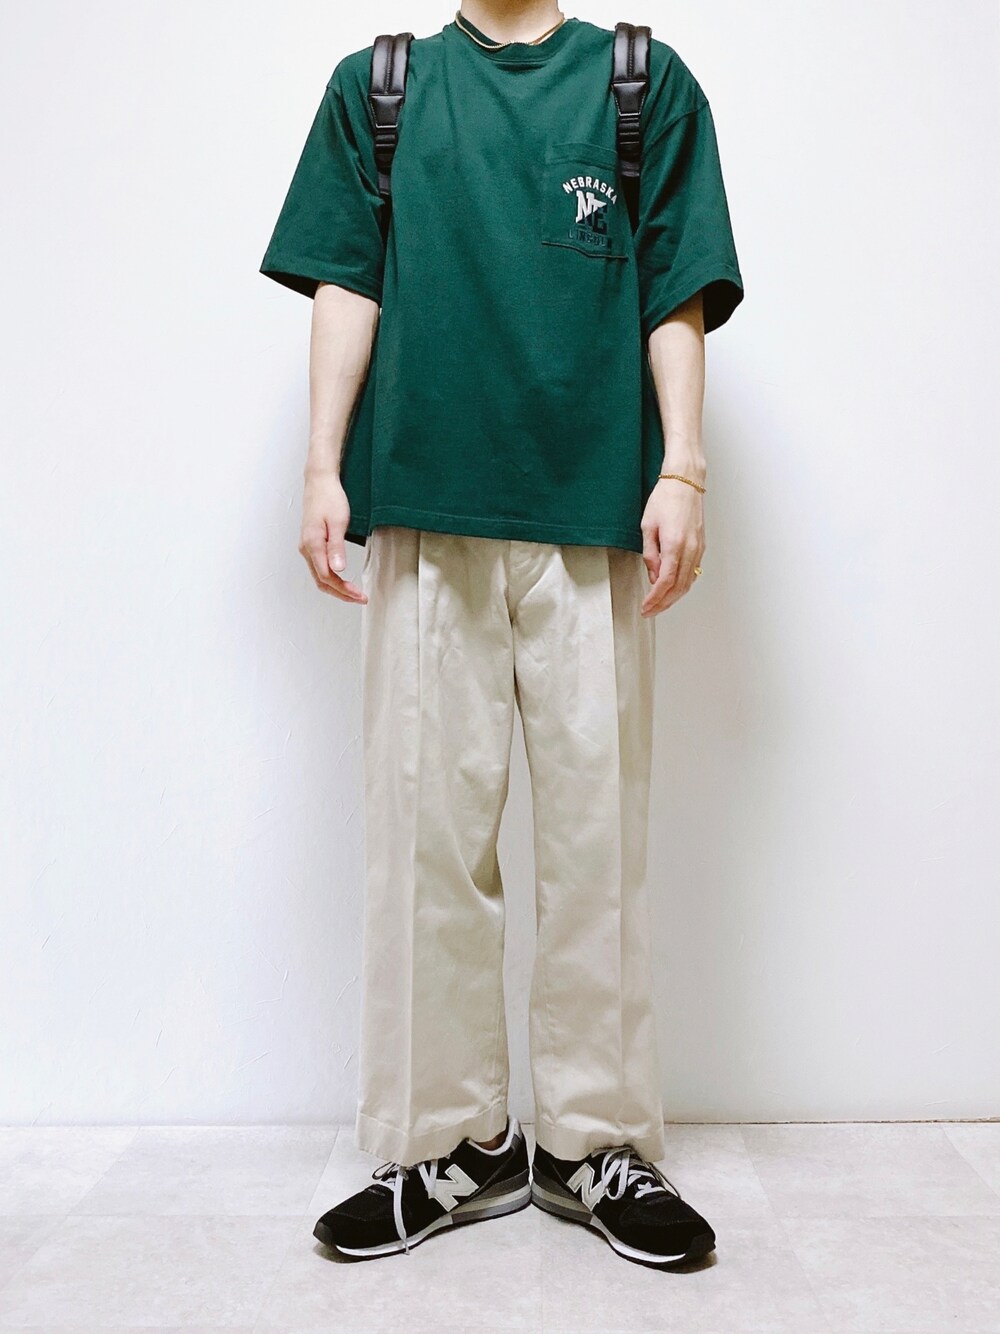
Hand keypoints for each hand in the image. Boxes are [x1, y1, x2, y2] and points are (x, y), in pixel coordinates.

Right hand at [298, 469, 367, 603]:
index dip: (344, 589)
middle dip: (341, 593)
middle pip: (322, 581)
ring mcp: (307, 547)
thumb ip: (337, 547)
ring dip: (336, 588)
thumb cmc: (329, 498)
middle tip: (359, 598)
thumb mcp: (338, 522)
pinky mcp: (310, 544)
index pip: (327, 576)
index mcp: (312, 544)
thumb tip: (338, 570)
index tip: (359, 595)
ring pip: (319, 576)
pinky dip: (330, 578)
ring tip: (353, 593)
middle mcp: (306, 548)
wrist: (319, 482)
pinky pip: (318, 568)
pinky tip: (341, 580)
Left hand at [639, 477, 704, 616]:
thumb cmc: (666, 498)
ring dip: (673, 597)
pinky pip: (693, 572)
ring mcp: (698, 548)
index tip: (646, 607)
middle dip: (663, 603)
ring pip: (688, 582)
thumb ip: (650, 554)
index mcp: (675, 545)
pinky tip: (673, 588)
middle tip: (650, 611)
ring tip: (659, 604)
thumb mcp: (648, 526)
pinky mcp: (701, 546)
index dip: (655, 599)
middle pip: (678, 587)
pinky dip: (682, 585)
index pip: (665, 582)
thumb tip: (653, 575)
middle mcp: (690, 549)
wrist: (685, 481)